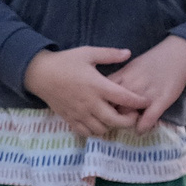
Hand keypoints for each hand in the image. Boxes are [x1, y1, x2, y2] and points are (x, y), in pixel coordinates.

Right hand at [22, 46, 141, 137]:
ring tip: (116, 118)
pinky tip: (100, 123)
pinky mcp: (70, 119)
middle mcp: (90, 103)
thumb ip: (109, 54)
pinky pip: (86, 133)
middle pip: (115, 120)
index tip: (146, 101)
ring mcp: (79, 113)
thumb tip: (129, 53)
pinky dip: (96, 131)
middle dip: (129, 120)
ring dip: (112, 127)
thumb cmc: (65, 62)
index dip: (139, 101)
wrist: (39, 73)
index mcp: (97, 85)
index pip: (124, 98)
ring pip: (102, 129)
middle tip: (133, 114)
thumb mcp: (88, 53)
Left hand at [108, 36, 185, 132]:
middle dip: (109, 115)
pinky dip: (142, 126)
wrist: (176, 56)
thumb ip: (117, 80)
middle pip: (112, 106)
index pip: (103, 93)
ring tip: (126, 126)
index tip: (100, 109)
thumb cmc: (152, 62)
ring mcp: (146, 94)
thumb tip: (104, 92)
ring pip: (128, 114)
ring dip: (125, 122)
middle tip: (112, 121)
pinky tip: (140, 130)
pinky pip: (148, 118)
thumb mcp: (129, 67)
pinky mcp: (161, 101)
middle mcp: (131, 86)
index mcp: (122, 77)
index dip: (100, 103)